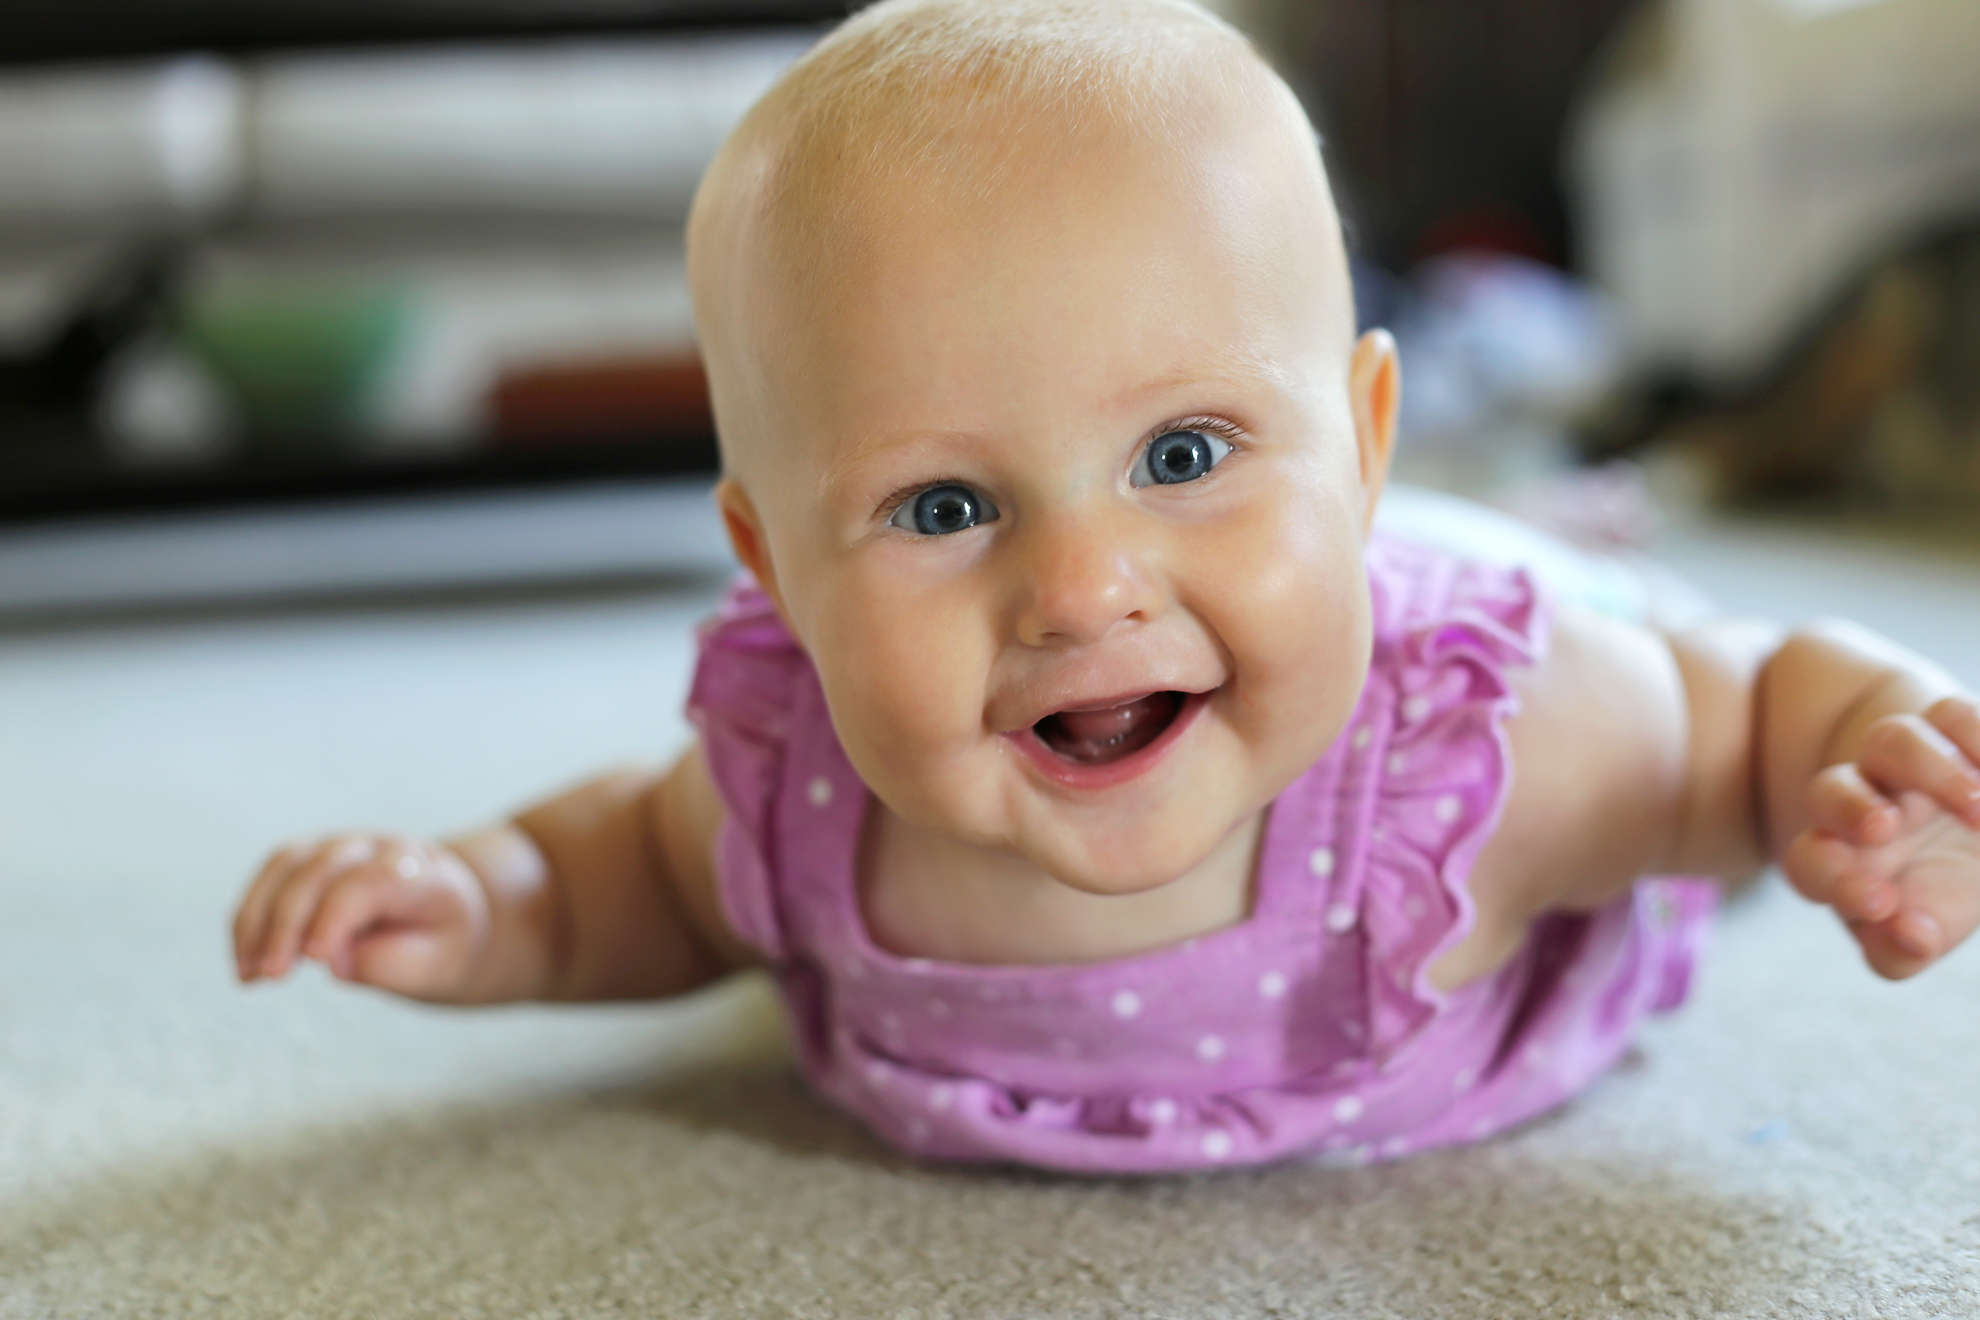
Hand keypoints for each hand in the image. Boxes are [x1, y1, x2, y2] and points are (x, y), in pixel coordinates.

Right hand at [231, 832, 491, 1000]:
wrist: (448, 912)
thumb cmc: (440, 944)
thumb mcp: (438, 965)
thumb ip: (392, 965)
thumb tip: (335, 963)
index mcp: (423, 873)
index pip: (370, 882)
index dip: (337, 915)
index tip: (315, 958)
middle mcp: (380, 848)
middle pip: (322, 869)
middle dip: (289, 922)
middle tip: (271, 974)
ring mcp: (344, 845)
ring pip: (287, 865)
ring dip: (258, 919)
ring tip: (248, 975)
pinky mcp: (314, 855)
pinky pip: (272, 875)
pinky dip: (251, 916)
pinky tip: (245, 961)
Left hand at [1782, 695, 1979, 978]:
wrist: (1970, 830)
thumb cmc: (1936, 893)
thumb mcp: (1923, 928)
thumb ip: (1904, 949)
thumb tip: (1911, 936)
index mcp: (1841, 860)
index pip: (1809, 865)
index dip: (1833, 880)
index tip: (1879, 902)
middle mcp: (1861, 804)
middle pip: (1828, 792)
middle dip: (1850, 808)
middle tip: (1884, 828)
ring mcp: (1904, 762)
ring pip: (1890, 740)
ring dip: (1929, 768)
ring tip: (1977, 806)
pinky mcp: (1949, 729)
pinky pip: (1950, 714)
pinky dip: (1974, 735)